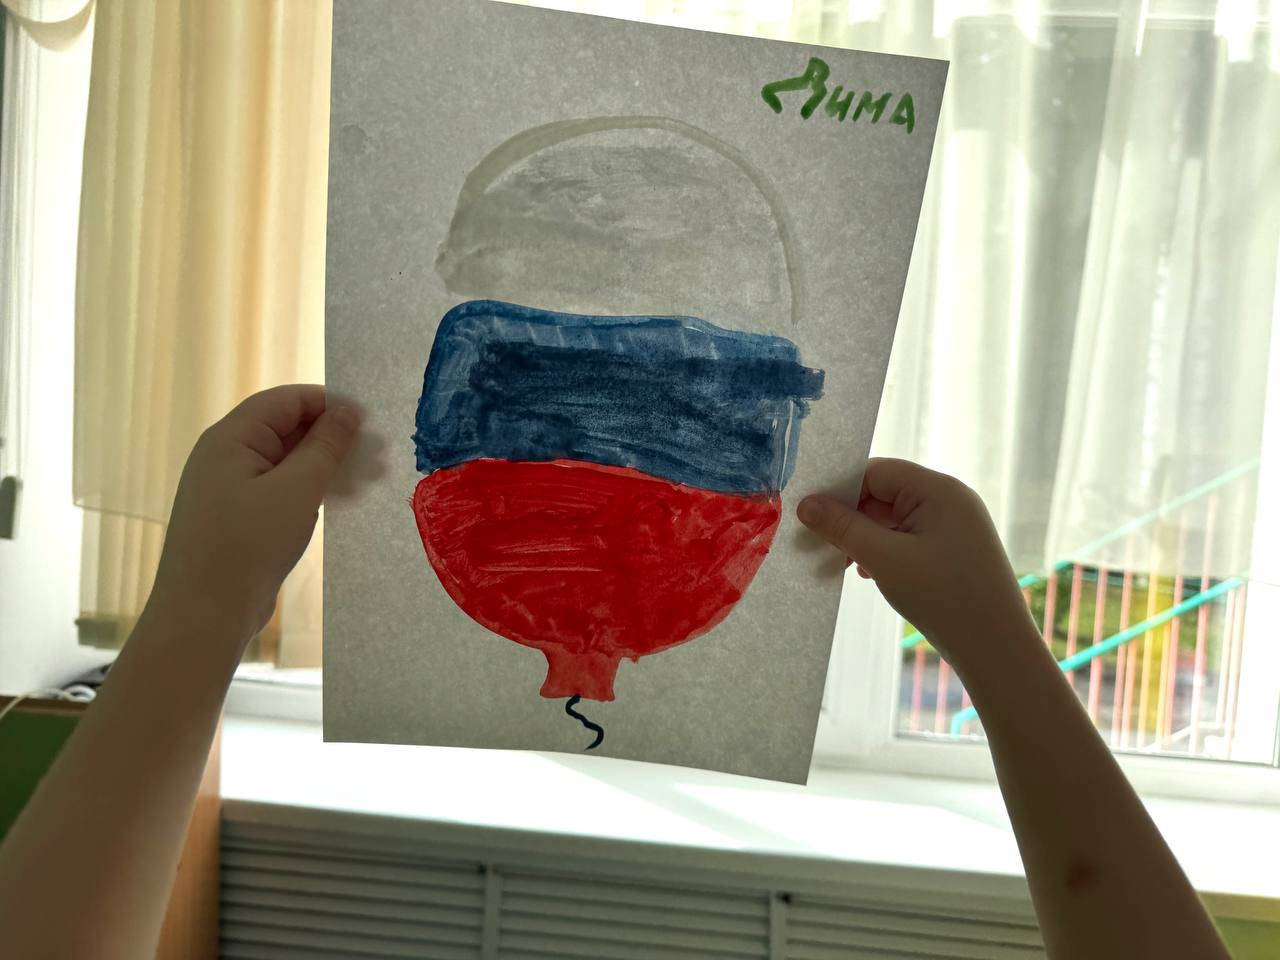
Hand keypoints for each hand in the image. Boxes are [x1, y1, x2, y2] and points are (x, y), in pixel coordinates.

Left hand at [150, 385, 359, 640]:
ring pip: (285, 461)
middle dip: (332, 438)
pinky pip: (278, 489)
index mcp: (231, 438)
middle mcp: (226, 456)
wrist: (203, 614)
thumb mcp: (296, 490)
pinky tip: (335, 504)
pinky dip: (308, 490)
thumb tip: (347, 410)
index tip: (371, 423)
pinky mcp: (237, 517)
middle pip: (286, 429)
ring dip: (325, 467)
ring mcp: (229, 488)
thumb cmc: (248, 545)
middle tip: (377, 459)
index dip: (330, 404)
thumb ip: (325, 445)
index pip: (287, 400)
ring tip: (365, 484)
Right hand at [797, 457, 1034, 671]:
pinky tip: (867, 572)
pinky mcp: (954, 549)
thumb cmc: (942, 597)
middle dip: (850, 517)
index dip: (840, 489)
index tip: (809, 515)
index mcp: (938, 489)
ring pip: (894, 518)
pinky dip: (884, 550)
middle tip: (818, 544)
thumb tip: (806, 504)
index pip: (876, 471)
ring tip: (841, 563)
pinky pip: (909, 537)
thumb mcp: (884, 559)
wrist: (997, 648)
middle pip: (884, 493)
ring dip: (864, 537)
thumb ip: (843, 527)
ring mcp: (955, 525)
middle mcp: (949, 499)